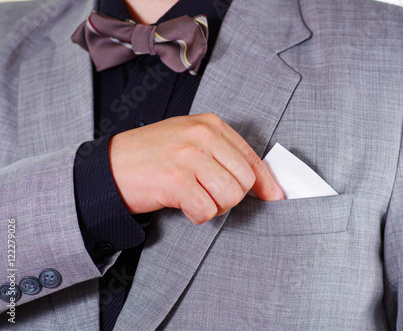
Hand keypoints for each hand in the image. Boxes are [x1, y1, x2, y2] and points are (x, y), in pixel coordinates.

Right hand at [108, 113, 283, 223]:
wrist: (108, 166)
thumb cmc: (150, 155)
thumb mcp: (189, 141)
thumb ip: (223, 154)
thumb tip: (260, 182)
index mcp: (209, 124)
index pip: (251, 157)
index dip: (266, 182)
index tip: (274, 196)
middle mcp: (201, 137)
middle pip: (245, 181)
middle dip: (232, 197)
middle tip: (210, 195)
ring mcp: (188, 157)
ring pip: (230, 197)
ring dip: (215, 206)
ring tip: (194, 197)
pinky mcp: (176, 181)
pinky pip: (207, 211)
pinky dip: (197, 215)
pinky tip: (183, 204)